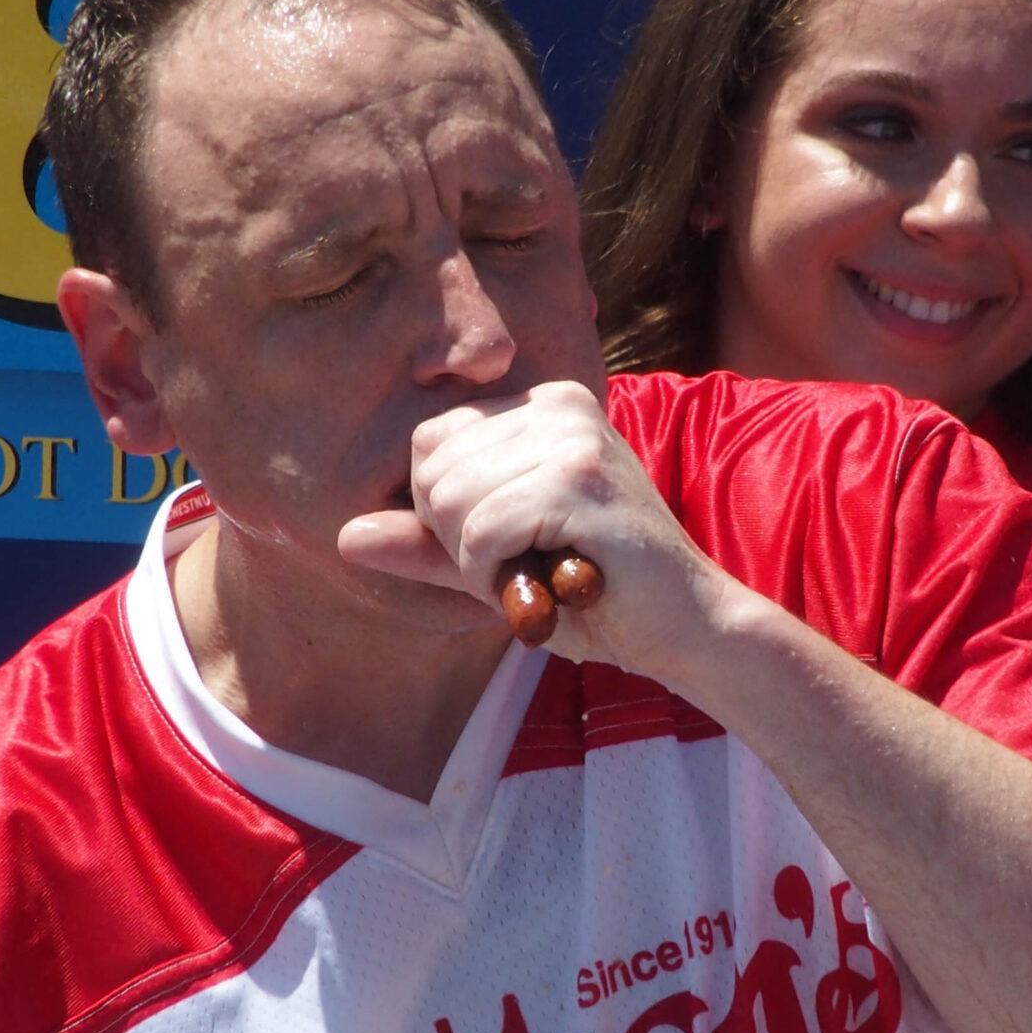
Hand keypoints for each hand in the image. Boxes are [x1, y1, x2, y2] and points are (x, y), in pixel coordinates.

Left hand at [335, 381, 729, 674]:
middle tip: (528, 564)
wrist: (687, 628)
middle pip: (430, 469)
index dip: (444, 513)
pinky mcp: (578, 481)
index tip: (507, 545)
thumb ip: (425, 545)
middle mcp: (557, 404)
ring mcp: (571, 437)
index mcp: (542, 406)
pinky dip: (496, 576)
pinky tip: (546, 584)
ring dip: (480, 563)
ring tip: (542, 572)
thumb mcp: (498, 563)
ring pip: (448, 499)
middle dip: (459, 540)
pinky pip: (478, 530)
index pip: (429, 443)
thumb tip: (344, 537)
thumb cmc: (596, 593)